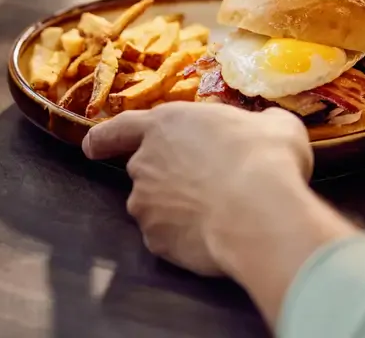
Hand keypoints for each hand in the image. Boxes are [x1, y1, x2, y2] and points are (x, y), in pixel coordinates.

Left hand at [84, 103, 353, 325]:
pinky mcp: (155, 241)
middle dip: (166, 176)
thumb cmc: (265, 157)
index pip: (118, 129)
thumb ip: (259, 123)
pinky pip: (166, 237)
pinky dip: (182, 237)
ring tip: (214, 211)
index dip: (104, 138)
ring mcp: (145, 204)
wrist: (260, 210)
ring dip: (174, 207)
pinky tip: (212, 233)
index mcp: (165, 124)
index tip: (90, 147)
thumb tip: (267, 125)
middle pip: (143, 169)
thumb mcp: (273, 125)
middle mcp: (145, 162)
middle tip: (205, 182)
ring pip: (153, 206)